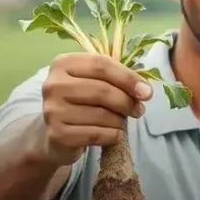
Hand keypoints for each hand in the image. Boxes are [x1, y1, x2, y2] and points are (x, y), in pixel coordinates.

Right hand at [39, 53, 154, 165]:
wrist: (55, 135)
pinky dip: (112, 136)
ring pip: (101, 115)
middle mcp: (53, 85)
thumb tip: (145, 91)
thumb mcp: (93, 83)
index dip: (128, 78)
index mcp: (62, 63)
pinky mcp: (57, 134)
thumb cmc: (80, 103)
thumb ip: (117, 80)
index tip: (146, 92)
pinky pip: (96, 134)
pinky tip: (113, 135)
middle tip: (139, 110)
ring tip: (121, 122)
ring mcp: (53, 111)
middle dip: (127, 102)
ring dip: (119, 121)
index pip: (101, 64)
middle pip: (102, 90)